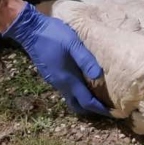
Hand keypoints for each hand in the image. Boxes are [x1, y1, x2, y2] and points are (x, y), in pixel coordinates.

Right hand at [3, 3, 109, 117]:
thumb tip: (99, 76)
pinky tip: (84, 82)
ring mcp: (54, 80)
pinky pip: (66, 90)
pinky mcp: (51, 75)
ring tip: (98, 96)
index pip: (86, 102)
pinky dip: (77, 92)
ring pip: (71, 97)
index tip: (112, 113)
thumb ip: (85, 60)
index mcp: (68, 79)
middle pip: (77, 105)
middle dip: (91, 110)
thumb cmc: (54, 36)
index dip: (99, 109)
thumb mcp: (73, 44)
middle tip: (105, 108)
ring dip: (83, 100)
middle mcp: (61, 84)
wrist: (30, 30)